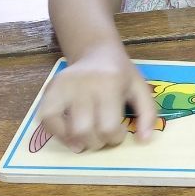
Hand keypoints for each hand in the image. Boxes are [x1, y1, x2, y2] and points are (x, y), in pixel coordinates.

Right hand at [37, 51, 156, 152]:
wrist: (97, 53)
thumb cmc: (121, 74)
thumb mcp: (140, 88)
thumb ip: (148, 114)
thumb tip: (144, 141)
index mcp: (109, 84)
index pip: (108, 127)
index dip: (115, 138)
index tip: (120, 131)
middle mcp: (83, 85)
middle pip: (86, 132)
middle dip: (98, 142)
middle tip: (105, 135)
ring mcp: (63, 88)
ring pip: (67, 130)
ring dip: (80, 142)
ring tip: (90, 137)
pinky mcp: (48, 92)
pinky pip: (47, 122)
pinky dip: (59, 134)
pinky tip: (72, 134)